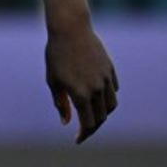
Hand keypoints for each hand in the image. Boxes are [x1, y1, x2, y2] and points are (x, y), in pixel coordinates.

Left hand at [45, 24, 118, 143]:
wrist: (70, 28)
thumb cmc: (56, 54)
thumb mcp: (53, 80)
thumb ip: (61, 103)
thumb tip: (67, 122)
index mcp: (80, 94)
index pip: (88, 124)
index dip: (83, 134)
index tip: (77, 139)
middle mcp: (96, 88)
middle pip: (101, 118)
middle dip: (93, 127)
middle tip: (83, 130)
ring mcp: (105, 79)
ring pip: (111, 105)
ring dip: (103, 114)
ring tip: (93, 114)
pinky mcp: (110, 69)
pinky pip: (113, 90)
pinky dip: (107, 97)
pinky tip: (98, 97)